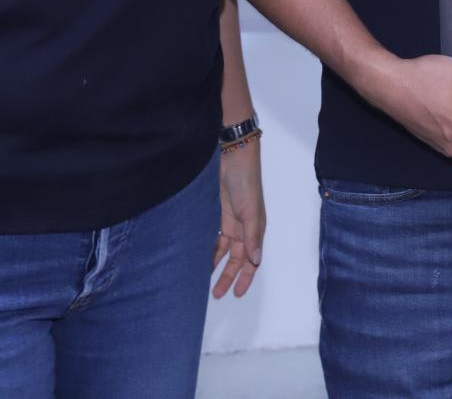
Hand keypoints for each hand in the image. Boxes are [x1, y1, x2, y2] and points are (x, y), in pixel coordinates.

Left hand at [213, 141, 265, 299]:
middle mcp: (242, 229)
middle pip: (235, 259)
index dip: (245, 278)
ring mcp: (228, 222)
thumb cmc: (246, 182)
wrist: (231, 157)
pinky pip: (210, 237)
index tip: (237, 294)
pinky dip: (205, 248)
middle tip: (216, 294)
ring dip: (214, 265)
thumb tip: (255, 260)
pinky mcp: (214, 214)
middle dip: (227, 276)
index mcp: (254, 229)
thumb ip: (252, 236)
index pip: (251, 260)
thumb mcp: (251, 211)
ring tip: (201, 280)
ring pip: (221, 251)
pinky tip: (196, 258)